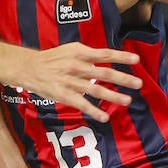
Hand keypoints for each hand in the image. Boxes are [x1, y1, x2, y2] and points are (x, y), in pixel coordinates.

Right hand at [12, 43, 141, 122]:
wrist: (29, 67)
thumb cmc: (52, 59)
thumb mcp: (70, 50)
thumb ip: (88, 54)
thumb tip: (105, 58)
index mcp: (80, 53)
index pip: (104, 54)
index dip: (121, 57)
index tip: (136, 60)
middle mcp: (77, 66)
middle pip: (104, 73)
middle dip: (123, 79)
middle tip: (139, 84)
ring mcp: (71, 81)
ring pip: (96, 89)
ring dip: (113, 96)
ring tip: (128, 101)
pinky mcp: (63, 94)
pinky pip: (81, 104)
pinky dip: (94, 111)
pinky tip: (104, 117)